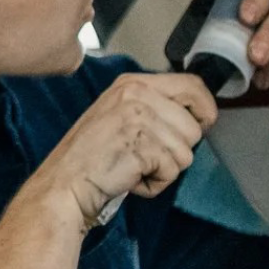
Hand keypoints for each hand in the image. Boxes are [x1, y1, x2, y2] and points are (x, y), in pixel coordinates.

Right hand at [25, 71, 216, 232]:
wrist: (63, 185)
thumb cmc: (90, 158)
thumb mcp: (120, 115)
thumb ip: (153, 108)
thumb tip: (196, 116)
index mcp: (132, 83)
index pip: (192, 85)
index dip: (205, 110)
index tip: (201, 126)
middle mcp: (136, 93)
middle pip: (194, 126)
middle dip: (177, 150)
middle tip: (144, 156)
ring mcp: (138, 117)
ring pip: (186, 152)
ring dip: (164, 169)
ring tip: (133, 167)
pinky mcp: (142, 144)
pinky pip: (172, 171)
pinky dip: (154, 184)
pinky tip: (129, 178)